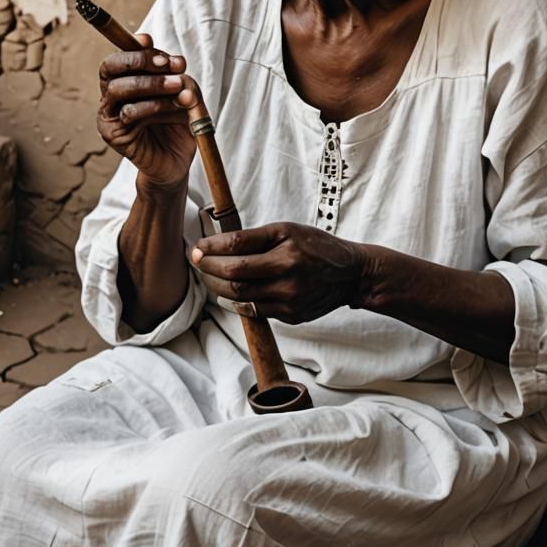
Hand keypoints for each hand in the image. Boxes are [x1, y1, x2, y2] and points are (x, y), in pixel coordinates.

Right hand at [97, 34, 196, 187]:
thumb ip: (180, 79)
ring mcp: (108, 113)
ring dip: (151, 83)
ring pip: (118, 88)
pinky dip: (150, 107)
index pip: (122, 56)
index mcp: (126, 79)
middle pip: (111, 66)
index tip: (159, 48)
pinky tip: (169, 109)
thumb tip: (177, 64)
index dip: (138, 48)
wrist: (177, 162)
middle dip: (142, 60)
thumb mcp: (186, 96)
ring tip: (177, 86)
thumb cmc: (179, 126)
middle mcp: (112, 94)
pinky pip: (126, 113)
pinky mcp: (111, 134)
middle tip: (171, 65)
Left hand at [191, 222, 363, 323]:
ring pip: (239, 297)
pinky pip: (254, 311)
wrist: (350, 274)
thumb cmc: (316, 246)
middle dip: (208, 269)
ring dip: (217, 286)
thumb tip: (217, 244)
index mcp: (286, 251)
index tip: (196, 247)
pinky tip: (229, 290)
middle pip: (234, 277)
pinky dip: (236, 301)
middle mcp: (288, 278)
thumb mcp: (288, 230)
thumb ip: (254, 237)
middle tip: (196, 261)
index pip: (237, 250)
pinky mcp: (291, 317)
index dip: (211, 249)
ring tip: (208, 275)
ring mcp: (290, 301)